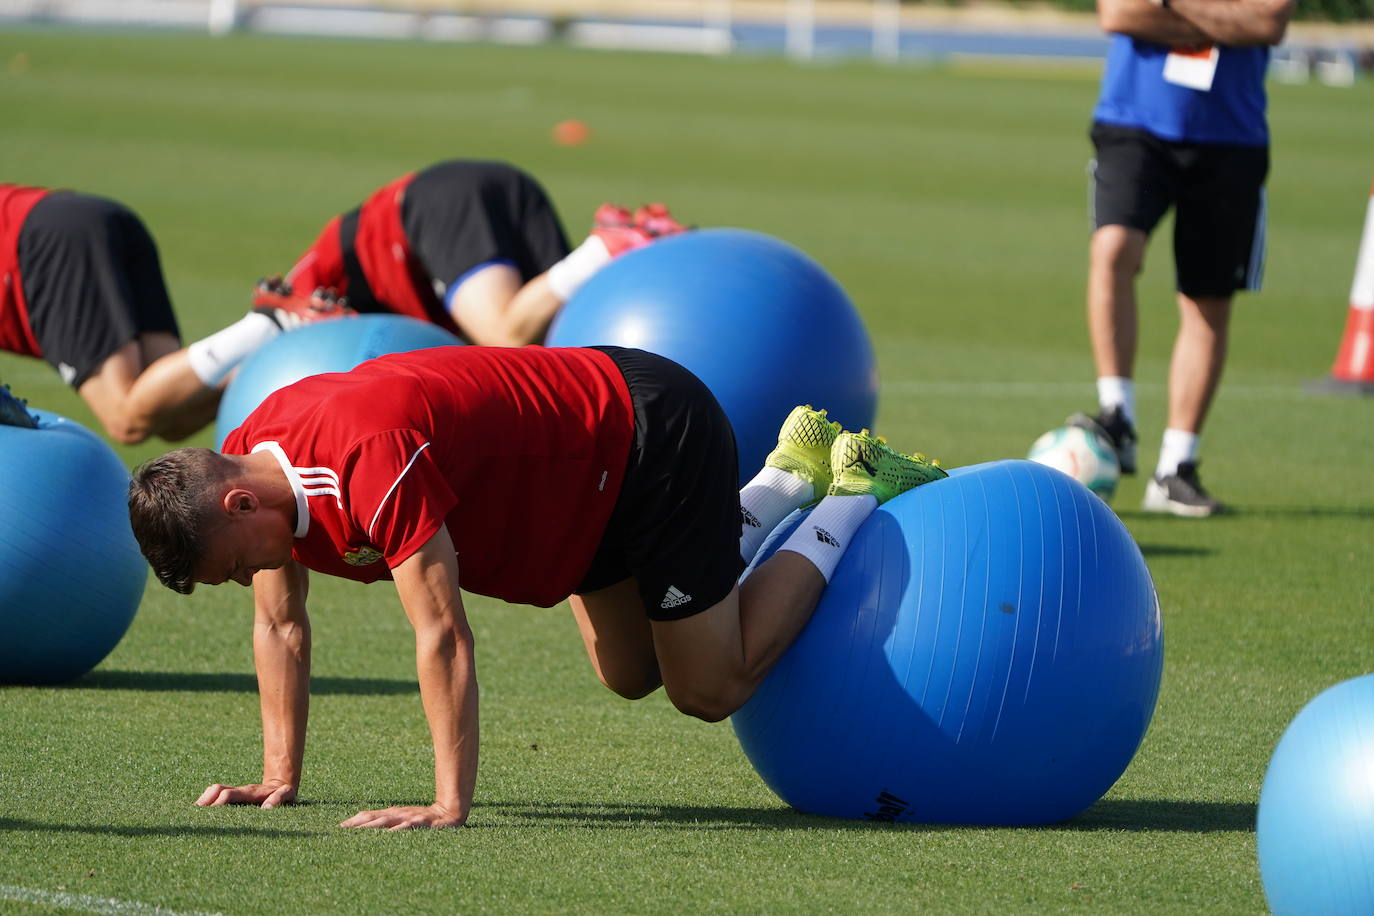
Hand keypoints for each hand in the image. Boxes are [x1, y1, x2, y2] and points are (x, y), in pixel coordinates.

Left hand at [196, 782, 296, 808]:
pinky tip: (266, 809)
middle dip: (215, 803)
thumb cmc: (259, 802)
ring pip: (249, 792)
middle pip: (226, 792)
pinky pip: (280, 794)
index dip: (204, 801)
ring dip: (238, 798)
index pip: (216, 791)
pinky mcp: (285, 792)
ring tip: (226, 811)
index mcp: (237, 794)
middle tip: (205, 817)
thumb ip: (224, 806)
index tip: (193, 814)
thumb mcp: (242, 803)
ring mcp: (265, 791)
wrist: (286, 787)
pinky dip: (274, 800)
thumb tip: (198, 816)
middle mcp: (248, 791)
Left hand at [339, 803, 465, 830]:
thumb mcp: (402, 820)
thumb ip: (386, 823)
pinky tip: (392, 833)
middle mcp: (398, 814)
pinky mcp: (422, 822)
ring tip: (360, 831)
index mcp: (392, 814)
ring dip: (373, 825)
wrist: (449, 812)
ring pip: (388, 820)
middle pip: (375, 818)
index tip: (339, 828)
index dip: (354, 821)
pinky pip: (409, 826)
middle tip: (343, 831)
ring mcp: (410, 817)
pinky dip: (399, 829)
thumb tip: (364, 826)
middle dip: (358, 824)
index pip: (369, 816)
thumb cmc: (422, 819)